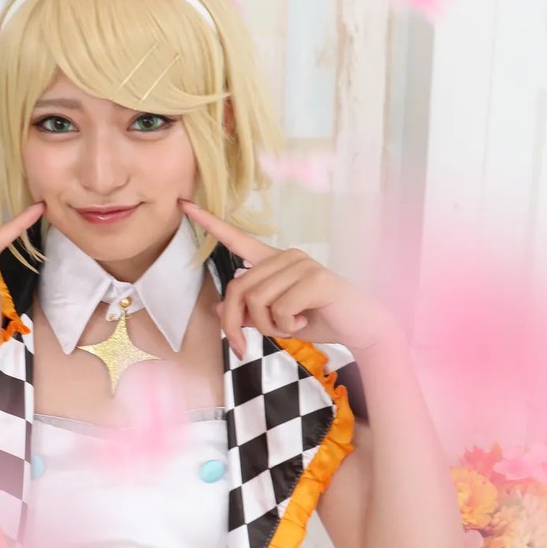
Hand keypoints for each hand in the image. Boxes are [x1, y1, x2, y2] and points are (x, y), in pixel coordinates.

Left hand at [180, 199, 400, 358]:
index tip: (184, 205)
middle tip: (252, 342)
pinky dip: (288, 326)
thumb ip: (250, 312)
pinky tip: (307, 320)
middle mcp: (285, 256)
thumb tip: (218, 307)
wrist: (362, 327)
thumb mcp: (278, 320)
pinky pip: (280, 310)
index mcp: (274, 262)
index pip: (237, 240)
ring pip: (257, 301)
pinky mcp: (314, 278)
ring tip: (293, 326)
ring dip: (269, 326)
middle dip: (238, 323)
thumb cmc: (320, 319)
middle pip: (237, 289)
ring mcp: (301, 264)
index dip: (209, 224)